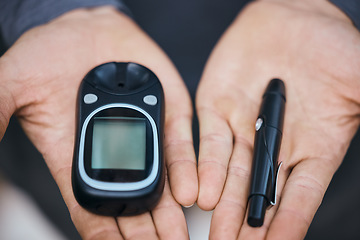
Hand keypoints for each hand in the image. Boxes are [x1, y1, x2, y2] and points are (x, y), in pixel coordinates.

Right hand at [0, 7, 196, 238]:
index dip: (104, 233)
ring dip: (169, 211)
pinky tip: (189, 193)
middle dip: (144, 231)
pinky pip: (180, 145)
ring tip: (176, 235)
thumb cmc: (49, 57)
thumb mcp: (14, 84)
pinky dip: (186, 169)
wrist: (85, 29)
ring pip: (161, 180)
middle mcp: (115, 151)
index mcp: (78, 155)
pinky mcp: (167, 112)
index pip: (92, 205)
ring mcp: (144, 132)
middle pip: (131, 202)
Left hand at [196, 0, 359, 238]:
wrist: (292, 19)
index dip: (289, 223)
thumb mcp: (357, 80)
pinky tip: (200, 191)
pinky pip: (207, 142)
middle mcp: (272, 146)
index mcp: (310, 147)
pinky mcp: (217, 108)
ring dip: (221, 204)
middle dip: (245, 224)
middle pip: (257, 193)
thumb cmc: (329, 48)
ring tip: (216, 232)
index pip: (299, 196)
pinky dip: (204, 166)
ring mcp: (242, 128)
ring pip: (228, 174)